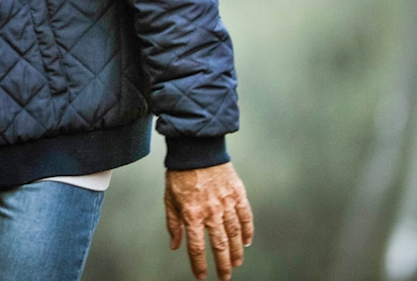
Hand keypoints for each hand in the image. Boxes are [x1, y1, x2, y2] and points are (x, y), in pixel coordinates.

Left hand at [165, 162, 254, 280]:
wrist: (196, 149)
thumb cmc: (180, 173)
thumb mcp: (169, 198)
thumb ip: (173, 223)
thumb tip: (175, 245)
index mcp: (191, 213)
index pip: (196, 247)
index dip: (199, 265)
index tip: (202, 276)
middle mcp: (210, 211)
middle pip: (219, 245)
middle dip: (223, 265)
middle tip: (225, 277)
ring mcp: (226, 203)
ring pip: (235, 234)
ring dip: (237, 252)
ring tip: (237, 263)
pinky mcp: (237, 194)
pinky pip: (246, 217)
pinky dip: (248, 231)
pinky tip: (247, 241)